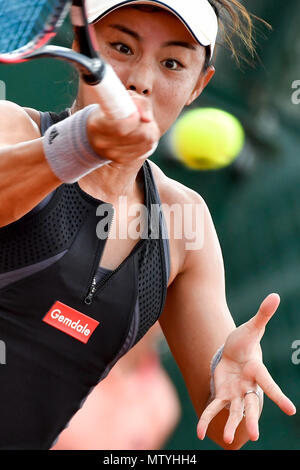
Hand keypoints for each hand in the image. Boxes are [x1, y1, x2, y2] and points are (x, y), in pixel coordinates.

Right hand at [86, 90, 159, 164]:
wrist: (97, 132)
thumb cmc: (111, 111)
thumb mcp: (121, 99)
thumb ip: (138, 103)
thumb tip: (148, 119)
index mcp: (97, 125)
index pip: (121, 128)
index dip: (134, 120)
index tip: (137, 113)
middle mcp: (103, 143)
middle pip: (138, 136)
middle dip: (146, 125)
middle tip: (143, 118)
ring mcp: (112, 154)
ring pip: (144, 144)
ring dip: (149, 132)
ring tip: (143, 125)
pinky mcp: (121, 160)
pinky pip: (144, 151)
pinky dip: (148, 141)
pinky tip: (142, 135)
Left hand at [197, 293, 295, 444]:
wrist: (235, 353)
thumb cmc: (246, 341)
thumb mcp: (252, 327)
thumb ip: (263, 314)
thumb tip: (276, 295)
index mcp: (257, 371)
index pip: (268, 384)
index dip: (279, 396)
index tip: (291, 410)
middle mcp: (248, 386)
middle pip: (252, 405)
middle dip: (252, 419)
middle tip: (254, 436)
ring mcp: (236, 393)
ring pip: (234, 411)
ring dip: (230, 424)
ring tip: (226, 439)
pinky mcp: (222, 394)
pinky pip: (214, 408)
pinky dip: (206, 419)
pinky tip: (198, 433)